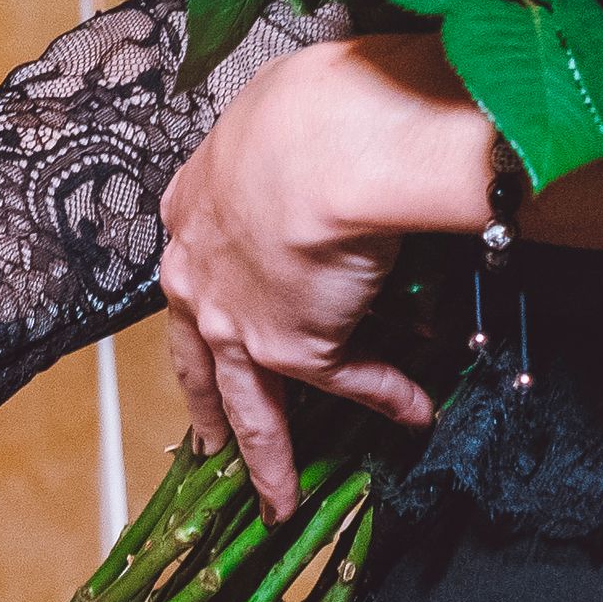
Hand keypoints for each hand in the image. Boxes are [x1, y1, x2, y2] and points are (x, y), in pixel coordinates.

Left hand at [156, 28, 504, 514]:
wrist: (325, 145)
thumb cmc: (308, 104)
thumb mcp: (279, 109)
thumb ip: (291, 134)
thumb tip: (333, 109)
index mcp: (192, 208)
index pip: (194, 266)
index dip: (203, 298)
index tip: (207, 322)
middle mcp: (199, 275)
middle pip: (196, 356)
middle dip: (203, 402)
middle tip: (205, 445)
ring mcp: (240, 322)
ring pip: (248, 403)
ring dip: (267, 455)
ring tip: (275, 498)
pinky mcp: (295, 348)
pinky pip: (347, 382)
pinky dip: (384, 398)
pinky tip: (410, 415)